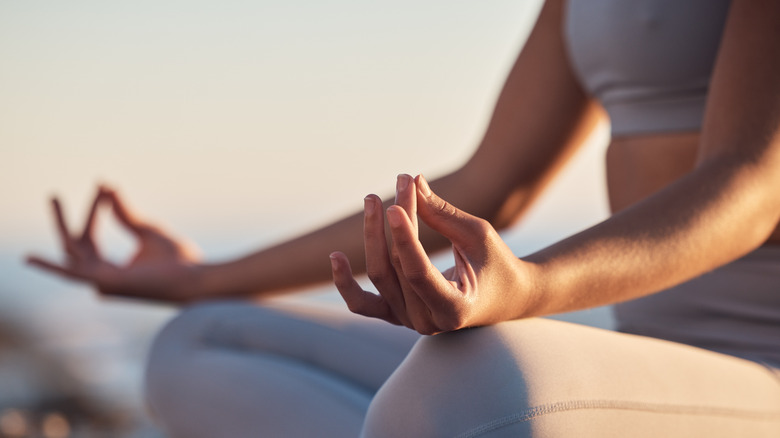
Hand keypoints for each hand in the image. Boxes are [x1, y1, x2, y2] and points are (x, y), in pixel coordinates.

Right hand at [27, 187, 202, 301]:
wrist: (194, 276)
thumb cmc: (178, 260)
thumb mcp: (146, 230)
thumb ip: (125, 213)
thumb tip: (108, 187)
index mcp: (111, 269)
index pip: (91, 238)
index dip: (93, 212)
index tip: (102, 187)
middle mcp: (101, 279)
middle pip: (75, 245)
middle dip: (62, 220)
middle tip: (53, 195)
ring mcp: (102, 283)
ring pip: (72, 251)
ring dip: (62, 224)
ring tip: (53, 198)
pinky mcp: (106, 284)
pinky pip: (72, 273)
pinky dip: (52, 265)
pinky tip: (30, 257)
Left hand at [330, 174, 537, 334]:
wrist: (504, 297)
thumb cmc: (495, 264)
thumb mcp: (477, 235)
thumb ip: (442, 214)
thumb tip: (412, 182)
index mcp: (454, 309)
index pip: (417, 273)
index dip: (403, 237)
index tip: (394, 202)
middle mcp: (427, 323)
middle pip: (397, 266)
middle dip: (397, 219)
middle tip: (402, 180)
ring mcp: (408, 322)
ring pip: (379, 275)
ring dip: (373, 234)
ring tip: (373, 198)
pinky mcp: (395, 315)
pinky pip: (362, 303)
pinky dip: (345, 282)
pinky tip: (335, 256)